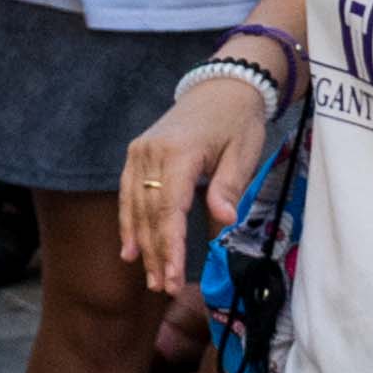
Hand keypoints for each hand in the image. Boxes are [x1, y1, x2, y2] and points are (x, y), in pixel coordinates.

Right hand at [120, 64, 273, 295]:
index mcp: (179, 153)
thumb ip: (229, 187)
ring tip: (149, 277)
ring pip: (135, 206)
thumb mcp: (244, 152)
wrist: (220, 86)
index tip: (172, 276)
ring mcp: (140, 152)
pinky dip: (128, 222)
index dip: (170, 245)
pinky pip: (128, 193)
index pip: (170, 208)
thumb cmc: (237, 121)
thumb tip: (224, 221)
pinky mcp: (137, 153)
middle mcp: (151, 152)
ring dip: (141, 244)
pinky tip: (129, 248)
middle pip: (149, 212)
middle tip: (163, 287)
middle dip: (156, 252)